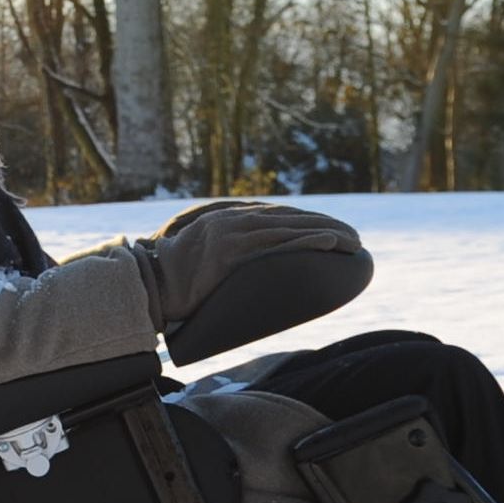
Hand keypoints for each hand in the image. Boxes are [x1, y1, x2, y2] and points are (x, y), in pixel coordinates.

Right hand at [130, 200, 370, 360]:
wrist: (150, 287)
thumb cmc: (176, 285)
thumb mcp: (205, 261)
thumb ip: (228, 255)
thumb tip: (250, 274)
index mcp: (226, 220)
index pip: (277, 215)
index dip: (308, 220)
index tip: (333, 229)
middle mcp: (231, 220)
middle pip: (289, 217)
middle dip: (325, 224)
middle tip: (354, 238)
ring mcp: (231, 233)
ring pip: (290, 227)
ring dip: (327, 232)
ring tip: (353, 242)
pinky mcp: (231, 250)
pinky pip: (279, 243)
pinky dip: (308, 240)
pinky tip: (332, 243)